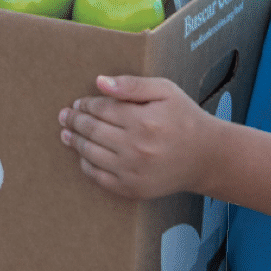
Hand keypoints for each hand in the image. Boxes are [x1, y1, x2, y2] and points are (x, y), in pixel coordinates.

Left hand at [58, 74, 219, 199]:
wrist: (206, 157)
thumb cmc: (184, 118)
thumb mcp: (165, 91)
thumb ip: (132, 85)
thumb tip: (100, 82)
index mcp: (143, 121)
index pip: (102, 109)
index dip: (86, 105)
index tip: (79, 103)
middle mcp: (136, 148)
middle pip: (92, 131)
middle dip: (75, 121)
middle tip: (65, 116)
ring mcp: (133, 171)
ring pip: (91, 153)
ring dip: (75, 142)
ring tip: (66, 134)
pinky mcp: (132, 189)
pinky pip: (99, 177)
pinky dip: (86, 165)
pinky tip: (82, 156)